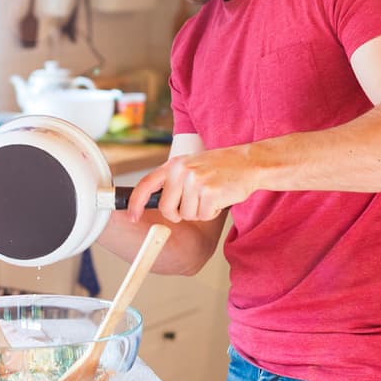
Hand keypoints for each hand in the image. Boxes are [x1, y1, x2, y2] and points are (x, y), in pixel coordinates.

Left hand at [128, 146, 252, 223]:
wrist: (248, 163)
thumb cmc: (219, 167)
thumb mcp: (191, 166)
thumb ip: (173, 180)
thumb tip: (154, 202)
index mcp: (174, 164)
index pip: (146, 184)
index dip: (135, 203)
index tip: (133, 217)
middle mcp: (182, 171)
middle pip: (166, 208)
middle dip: (178, 213)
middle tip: (193, 204)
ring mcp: (196, 182)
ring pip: (186, 215)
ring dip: (199, 211)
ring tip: (210, 194)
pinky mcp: (210, 193)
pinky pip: (203, 216)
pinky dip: (211, 213)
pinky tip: (219, 198)